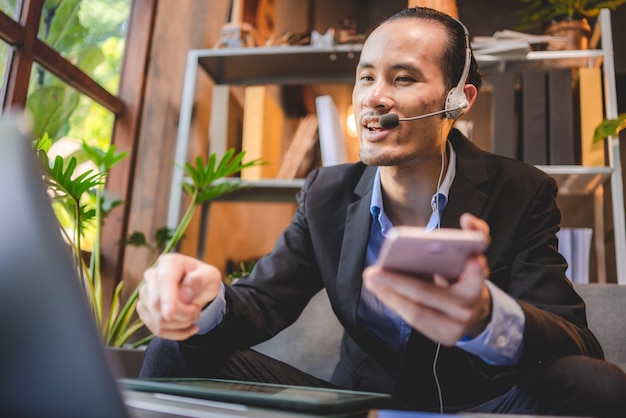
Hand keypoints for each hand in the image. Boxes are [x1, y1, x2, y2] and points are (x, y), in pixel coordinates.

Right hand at [137, 253, 222, 339]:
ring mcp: (145, 294)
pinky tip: (188, 327)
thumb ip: (201, 280)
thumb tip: (185, 293)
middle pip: (157, 304)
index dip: (166, 298)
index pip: (164, 280)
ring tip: (193, 314)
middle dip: (182, 314)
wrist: (198, 288)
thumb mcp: (211, 276)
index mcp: (169, 263)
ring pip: (157, 320)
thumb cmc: (204, 279)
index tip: (170, 314)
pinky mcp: (144, 310)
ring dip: (181, 324)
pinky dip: (176, 333)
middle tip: (197, 310)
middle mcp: (152, 276)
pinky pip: (157, 330)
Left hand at [363, 213, 491, 345]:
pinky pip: (415, 320)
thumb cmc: (465, 278)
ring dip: (389, 296)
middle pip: (430, 294)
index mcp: (478, 281)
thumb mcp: (473, 256)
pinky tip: (380, 292)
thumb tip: (467, 220)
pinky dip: (395, 304)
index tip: (469, 260)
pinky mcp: (445, 337)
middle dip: (398, 283)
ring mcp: (457, 325)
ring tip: (371, 281)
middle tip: (373, 272)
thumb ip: (473, 235)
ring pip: (418, 311)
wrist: (476, 312)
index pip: (476, 273)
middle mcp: (470, 305)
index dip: (473, 269)